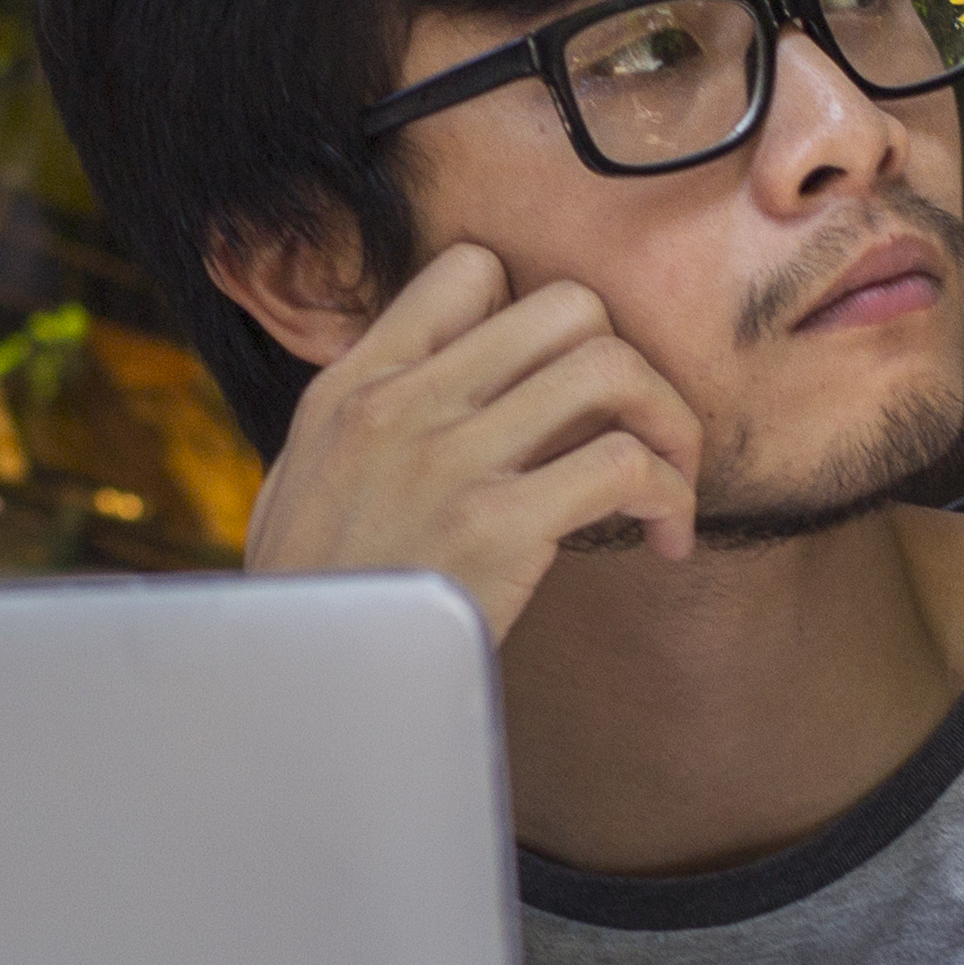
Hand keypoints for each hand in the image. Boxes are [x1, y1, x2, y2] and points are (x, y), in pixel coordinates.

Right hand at [244, 244, 701, 645]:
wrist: (292, 694)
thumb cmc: (314, 603)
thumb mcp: (305, 482)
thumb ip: (367, 422)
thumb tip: (433, 381)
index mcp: (353, 385)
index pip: (472, 270)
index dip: (536, 319)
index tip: (555, 396)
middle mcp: (399, 404)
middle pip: (568, 306)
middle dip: (629, 365)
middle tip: (640, 437)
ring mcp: (446, 460)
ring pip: (610, 367)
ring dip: (667, 423)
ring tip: (669, 484)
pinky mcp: (494, 527)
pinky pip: (624, 464)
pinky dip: (671, 496)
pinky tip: (664, 541)